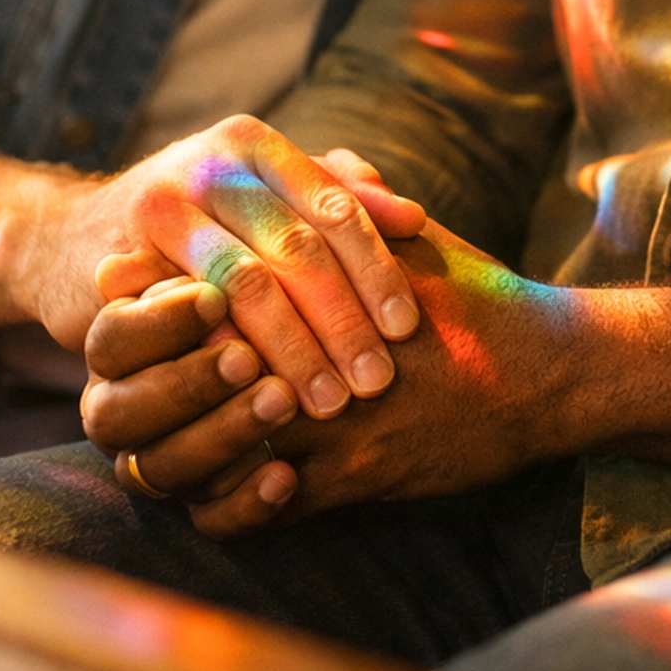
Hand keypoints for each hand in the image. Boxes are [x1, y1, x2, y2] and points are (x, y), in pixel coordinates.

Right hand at [73, 121, 425, 418]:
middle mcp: (212, 164)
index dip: (376, 269)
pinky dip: (232, 356)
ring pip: (248, 283)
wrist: (74, 240)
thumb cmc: (195, 226)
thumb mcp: (262, 199)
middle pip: (297, 247)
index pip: (334, 208)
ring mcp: (164, 206)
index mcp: (257, 146)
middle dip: (342, 320)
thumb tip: (412, 216)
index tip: (409, 329)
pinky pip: (191, 312)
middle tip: (377, 380)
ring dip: (294, 348)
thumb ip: (334, 197)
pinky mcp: (124, 255)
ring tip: (330, 401)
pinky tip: (261, 394)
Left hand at [81, 220, 581, 536]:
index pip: (185, 302)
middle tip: (122, 389)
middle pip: (174, 383)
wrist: (548, 370)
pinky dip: (228, 504)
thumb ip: (353, 200)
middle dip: (140, 391)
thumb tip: (326, 161)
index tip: (123, 305)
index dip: (141, 309)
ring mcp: (320, 424)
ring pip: (198, 458)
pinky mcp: (348, 482)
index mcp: (301, 289)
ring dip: (174, 455)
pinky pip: (254, 510)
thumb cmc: (477, 298)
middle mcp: (299, 355)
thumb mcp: (410, 236)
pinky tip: (226, 486)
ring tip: (164, 442)